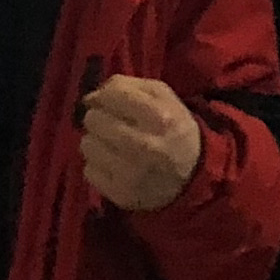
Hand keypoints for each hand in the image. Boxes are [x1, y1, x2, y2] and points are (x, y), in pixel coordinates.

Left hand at [80, 74, 204, 209]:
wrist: (192, 176)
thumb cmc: (173, 128)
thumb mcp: (163, 97)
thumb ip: (127, 86)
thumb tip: (91, 97)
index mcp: (160, 117)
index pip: (112, 95)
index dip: (103, 95)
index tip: (105, 101)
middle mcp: (145, 145)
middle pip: (94, 120)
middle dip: (98, 118)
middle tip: (109, 124)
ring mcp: (132, 173)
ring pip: (87, 145)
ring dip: (96, 141)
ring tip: (111, 144)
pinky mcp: (121, 194)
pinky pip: (89, 171)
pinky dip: (97, 165)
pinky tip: (113, 163)